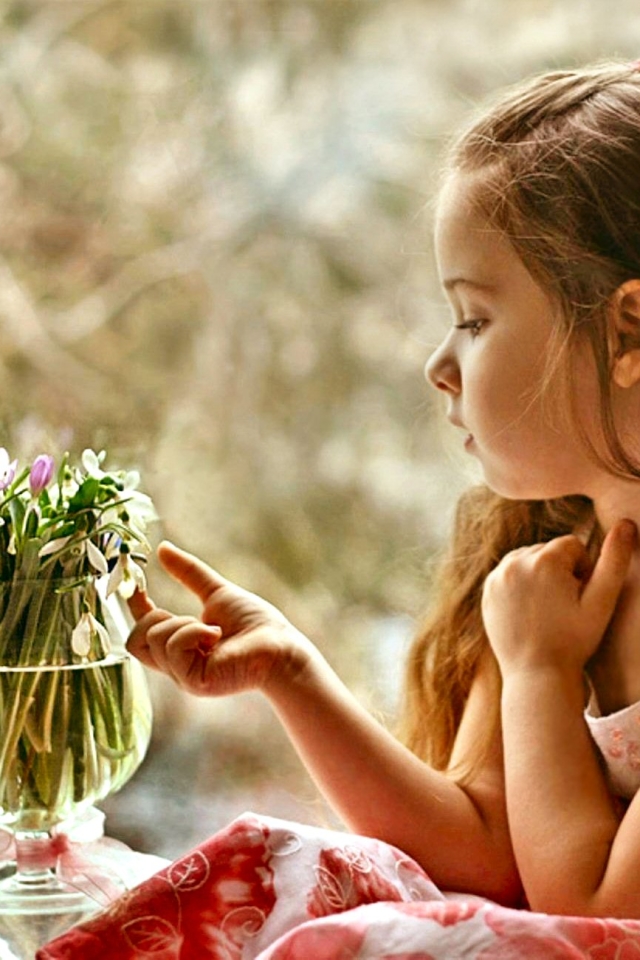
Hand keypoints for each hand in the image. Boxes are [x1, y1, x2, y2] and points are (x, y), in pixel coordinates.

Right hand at [127, 541, 315, 696]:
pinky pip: (174, 647)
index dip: (134, 609)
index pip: (141, 633)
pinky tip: (216, 636)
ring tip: (213, 630)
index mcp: (180, 647)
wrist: (280, 646)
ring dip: (183, 625)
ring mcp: (183, 676)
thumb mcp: (215, 591)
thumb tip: (162, 548)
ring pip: (153, 640)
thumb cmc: (255, 623)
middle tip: (188, 616)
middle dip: (154, 618)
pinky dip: (194, 632)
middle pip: (135, 640)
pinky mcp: (193, 681)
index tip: (135, 585)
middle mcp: (177, 665)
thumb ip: (188, 573)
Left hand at [481, 520, 635, 675]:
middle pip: (548, 551)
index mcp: (544, 560)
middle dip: (561, 571)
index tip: (582, 596)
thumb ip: (615, 561)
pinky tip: (532, 611)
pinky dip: (521, 586)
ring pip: (528, 561)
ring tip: (549, 608)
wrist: (536, 675)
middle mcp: (515, 562)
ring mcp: (497, 576)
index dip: (583, 570)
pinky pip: (509, 575)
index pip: (572, 546)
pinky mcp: (488, 591)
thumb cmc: (574, 641)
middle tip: (566, 605)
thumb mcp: (602, 603)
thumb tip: (627, 523)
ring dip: (541, 576)